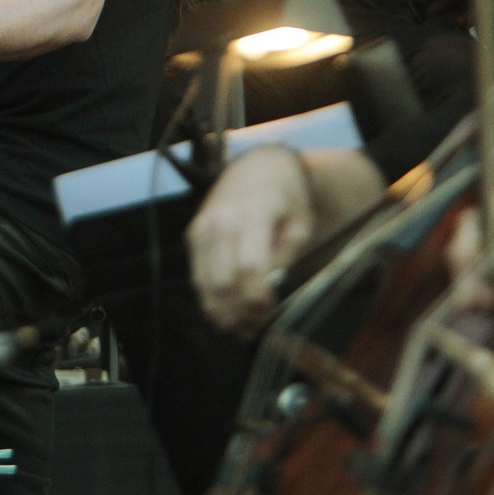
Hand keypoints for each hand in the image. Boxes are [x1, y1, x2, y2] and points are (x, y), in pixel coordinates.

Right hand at [187, 146, 314, 336]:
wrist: (257, 167)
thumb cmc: (286, 197)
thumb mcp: (301, 224)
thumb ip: (286, 257)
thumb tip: (271, 287)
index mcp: (251, 214)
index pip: (250, 269)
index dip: (260, 298)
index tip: (272, 310)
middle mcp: (219, 222)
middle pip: (224, 283)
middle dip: (242, 312)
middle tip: (259, 325)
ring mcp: (201, 229)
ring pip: (205, 286)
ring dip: (224, 314)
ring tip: (244, 327)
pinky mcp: (192, 236)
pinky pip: (198, 278)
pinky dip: (212, 301)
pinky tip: (229, 313)